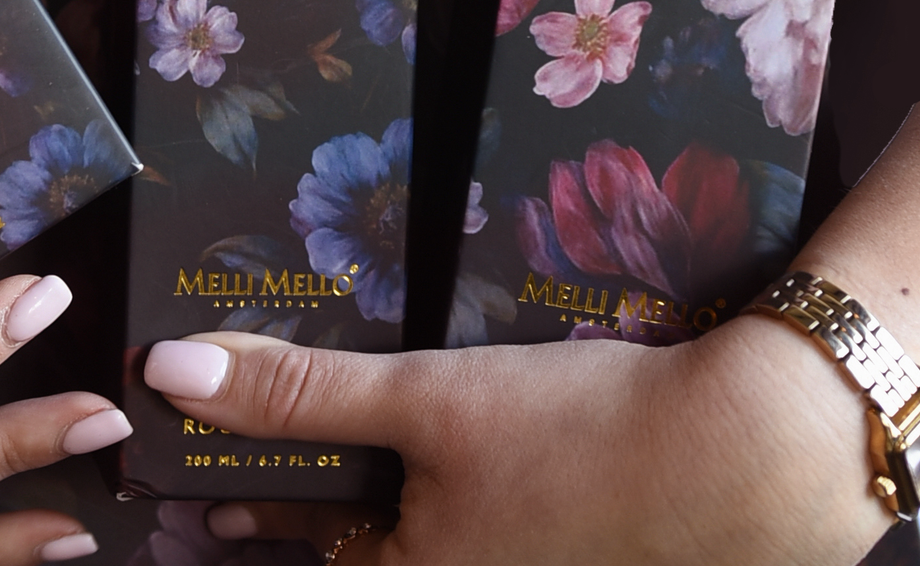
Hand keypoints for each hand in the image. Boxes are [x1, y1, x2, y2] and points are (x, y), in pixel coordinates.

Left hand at [141, 100, 919, 565]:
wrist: (748, 459)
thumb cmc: (582, 439)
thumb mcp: (428, 402)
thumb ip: (299, 392)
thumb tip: (170, 372)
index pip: (284, 548)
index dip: (224, 505)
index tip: (177, 480)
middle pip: (335, 544)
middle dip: (270, 500)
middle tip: (211, 467)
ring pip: (390, 529)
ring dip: (336, 485)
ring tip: (279, 452)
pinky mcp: (540, 540)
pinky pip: (446, 513)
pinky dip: (405, 477)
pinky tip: (401, 438)